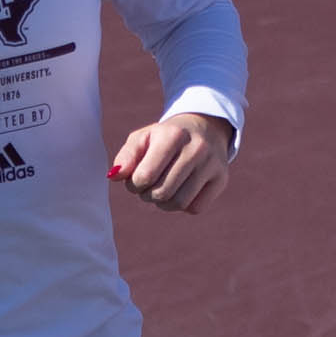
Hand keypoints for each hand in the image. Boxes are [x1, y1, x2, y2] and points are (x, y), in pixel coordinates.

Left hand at [109, 113, 232, 213]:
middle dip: (147, 195)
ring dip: (163, 203)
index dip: (134, 184)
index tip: (136, 178)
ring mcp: (212, 164)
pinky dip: (183, 205)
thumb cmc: (166, 137)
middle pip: (161, 193)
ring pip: (179, 203)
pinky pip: (196, 208)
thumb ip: (126, 157)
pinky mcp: (221, 179)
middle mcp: (196, 148)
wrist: (205, 128)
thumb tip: (114, 177)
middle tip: (148, 186)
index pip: (145, 176)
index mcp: (173, 135)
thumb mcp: (143, 138)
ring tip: (162, 190)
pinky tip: (180, 191)